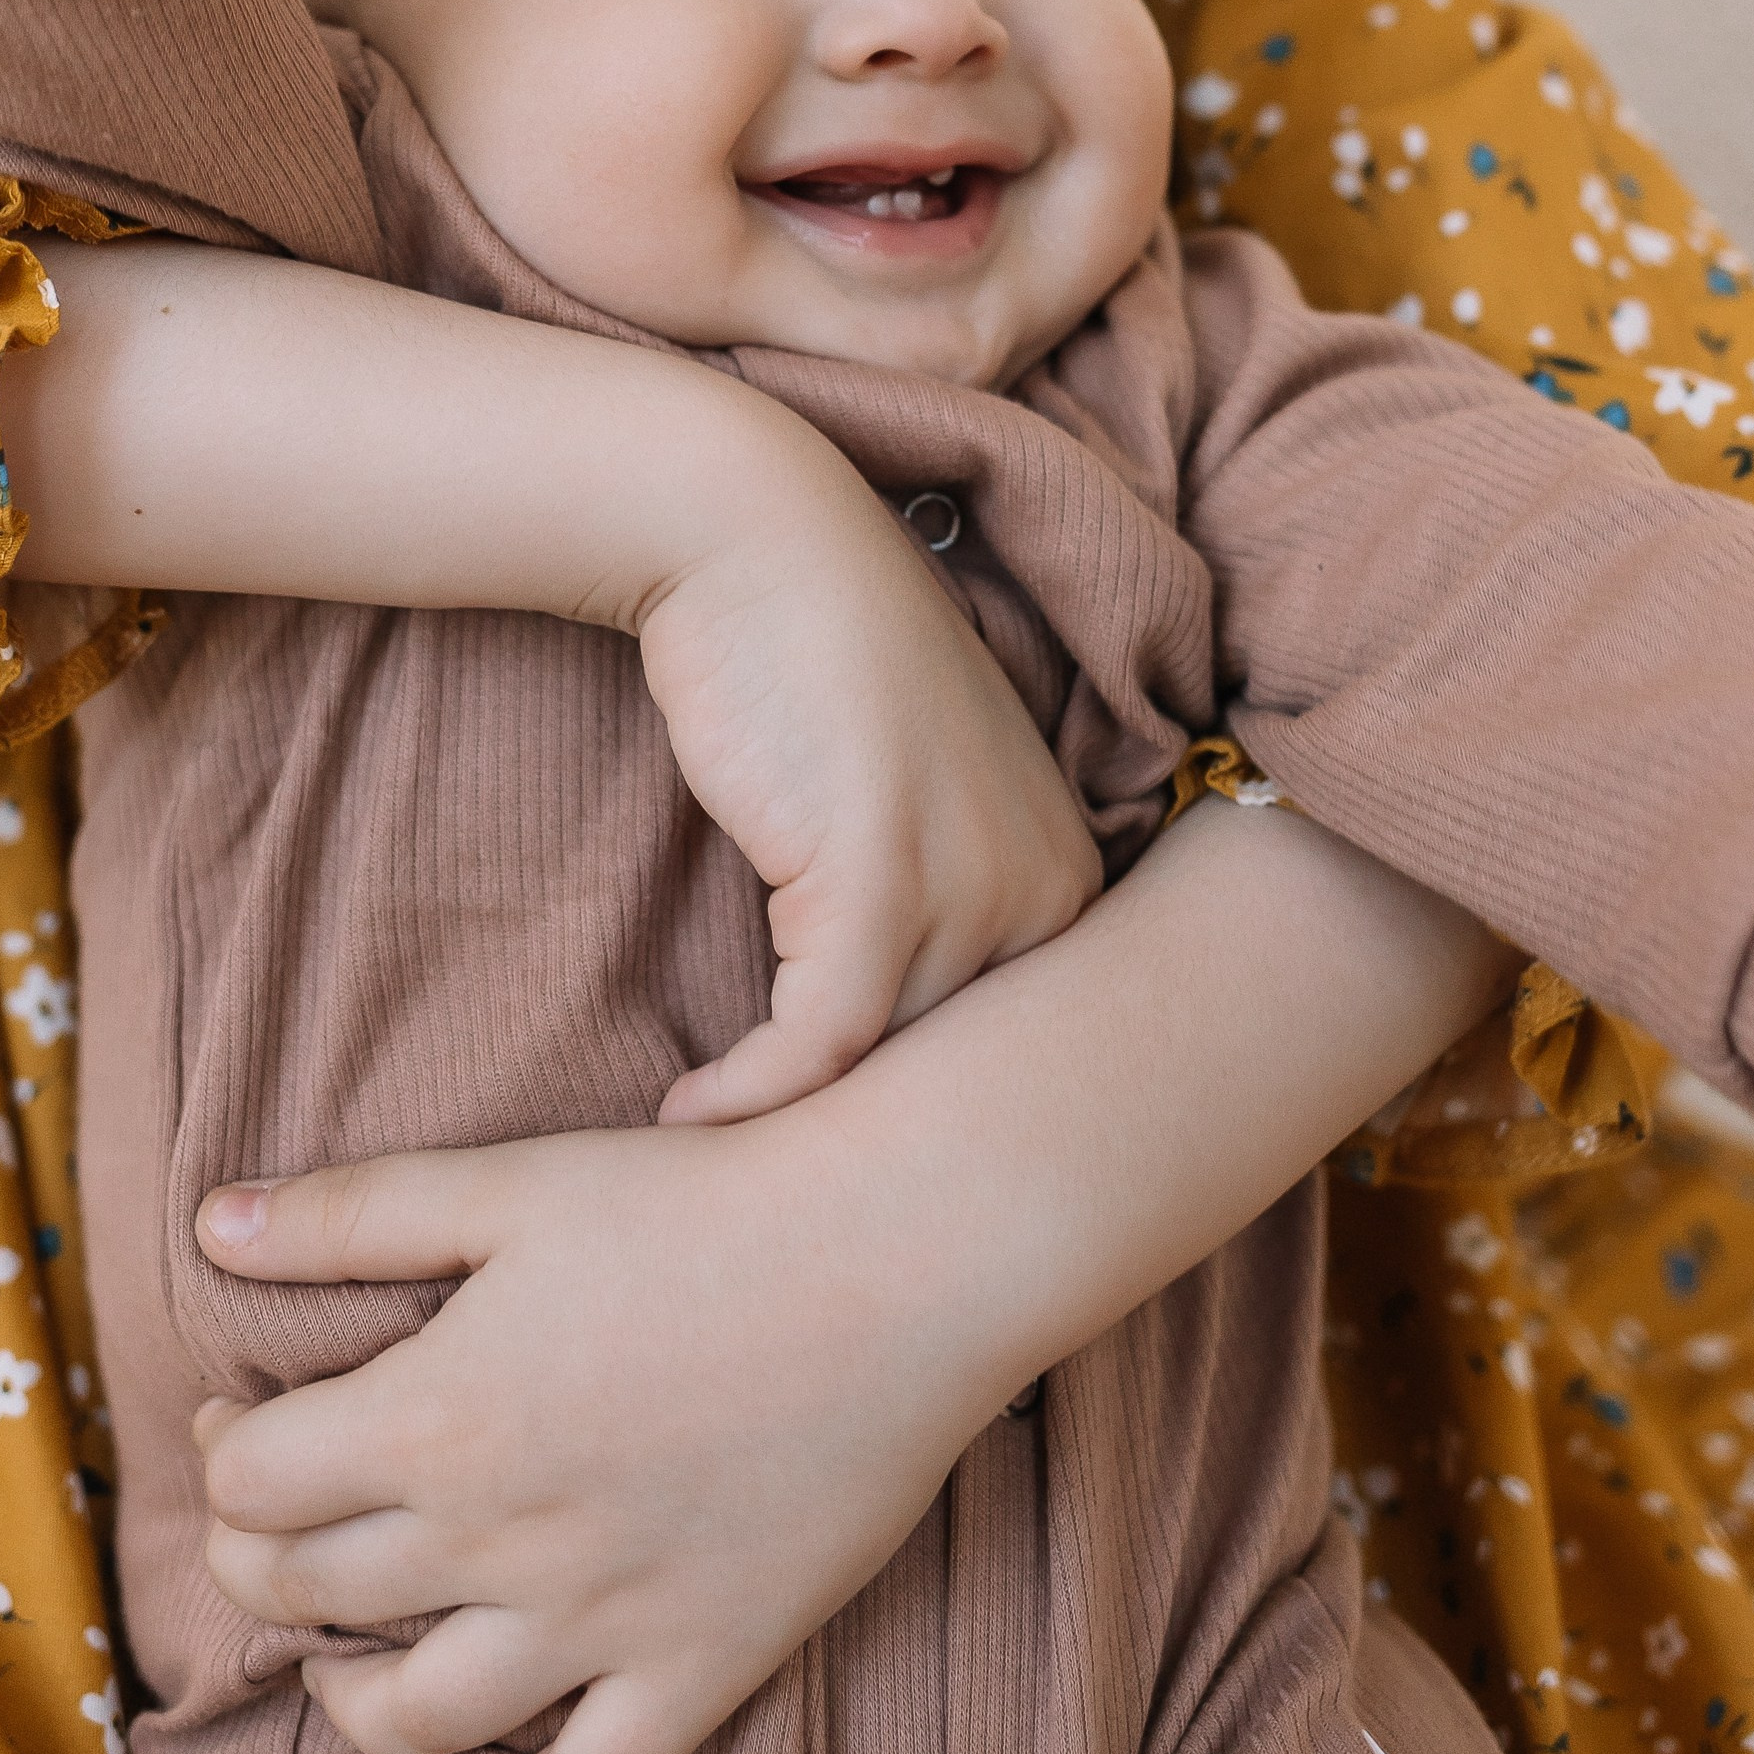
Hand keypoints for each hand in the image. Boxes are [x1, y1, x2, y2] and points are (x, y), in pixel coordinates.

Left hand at [189, 806, 1512, 1753]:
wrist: (897, 1259)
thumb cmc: (702, 1201)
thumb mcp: (510, 1183)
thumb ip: (351, 1216)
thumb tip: (210, 1226)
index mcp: (434, 1419)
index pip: (253, 1485)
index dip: (220, 1451)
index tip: (234, 1413)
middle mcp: (495, 1543)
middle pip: (307, 1596)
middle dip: (259, 1566)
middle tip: (276, 1519)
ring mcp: (597, 1624)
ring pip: (411, 1715)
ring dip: (345, 1694)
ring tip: (342, 1652)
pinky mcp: (697, 1670)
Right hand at [630, 452, 1101, 1122]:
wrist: (754, 538)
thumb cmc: (810, 663)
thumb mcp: (899, 802)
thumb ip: (920, 912)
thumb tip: (876, 1050)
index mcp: (1067, 875)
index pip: (1012, 1061)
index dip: (920, 1131)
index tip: (838, 1181)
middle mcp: (1047, 886)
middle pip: (957, 1085)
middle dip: (871, 1159)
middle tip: (778, 1216)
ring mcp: (972, 887)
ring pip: (888, 1079)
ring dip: (798, 1138)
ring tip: (719, 1174)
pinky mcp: (878, 884)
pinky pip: (819, 1046)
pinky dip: (748, 1097)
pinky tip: (686, 1114)